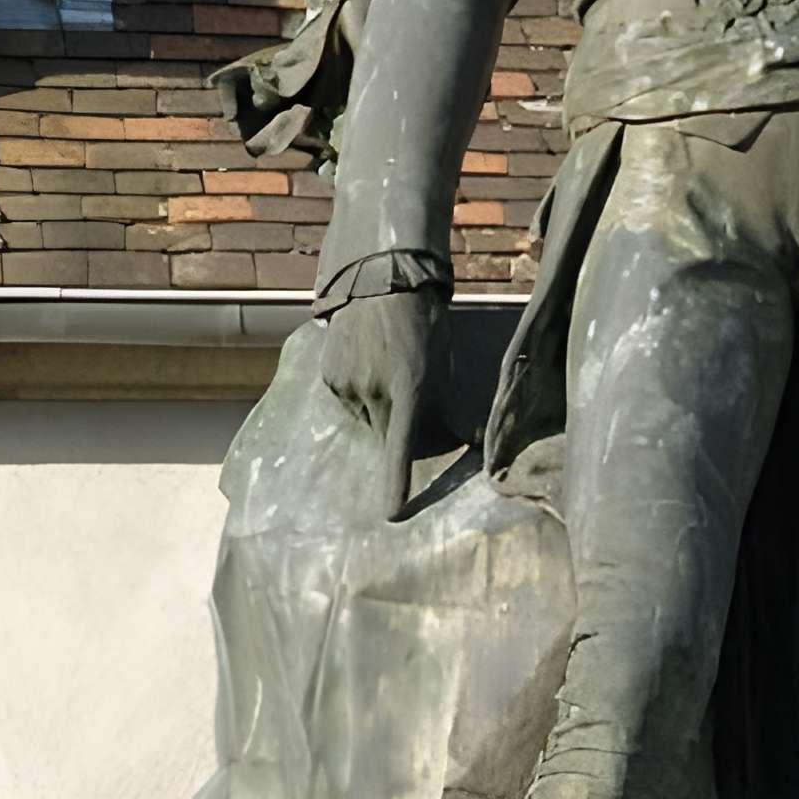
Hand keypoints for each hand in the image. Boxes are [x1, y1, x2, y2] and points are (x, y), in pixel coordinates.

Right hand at [319, 288, 452, 519]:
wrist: (383, 284)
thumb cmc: (424, 327)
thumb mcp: (441, 366)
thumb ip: (446, 407)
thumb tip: (469, 441)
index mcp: (408, 391)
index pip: (401, 447)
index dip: (397, 482)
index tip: (392, 513)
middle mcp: (374, 391)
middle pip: (383, 433)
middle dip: (395, 426)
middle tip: (404, 392)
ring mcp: (348, 384)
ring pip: (364, 416)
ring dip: (375, 406)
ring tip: (385, 367)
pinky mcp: (329, 376)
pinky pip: (347, 399)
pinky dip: (356, 391)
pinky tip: (366, 362)